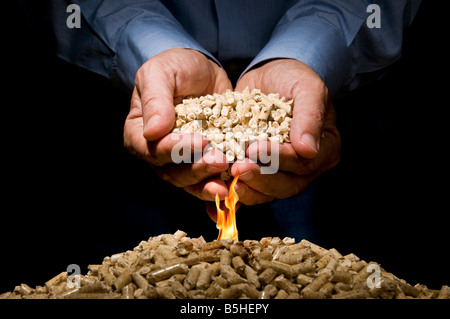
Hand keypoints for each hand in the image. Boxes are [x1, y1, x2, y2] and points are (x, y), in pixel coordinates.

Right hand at [123, 48, 232, 198]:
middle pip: (170, 171)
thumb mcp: (161, 72)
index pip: (150, 149)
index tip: (200, 141)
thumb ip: (155, 98)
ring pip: (189, 181)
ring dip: (207, 181)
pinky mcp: (201, 162)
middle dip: (196, 169)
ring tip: (228, 174)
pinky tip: (231, 188)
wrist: (202, 71)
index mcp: (138, 131)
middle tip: (220, 159)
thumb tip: (152, 132)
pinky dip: (217, 186)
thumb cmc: (176, 67)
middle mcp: (156, 152)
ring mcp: (179, 160)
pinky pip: (206, 180)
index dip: (173, 149)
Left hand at [229, 59, 340, 204]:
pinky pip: (249, 190)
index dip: (279, 159)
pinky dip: (235, 194)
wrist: (271, 77)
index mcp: (324, 150)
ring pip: (267, 192)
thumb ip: (310, 115)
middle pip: (286, 185)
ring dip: (247, 189)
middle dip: (261, 179)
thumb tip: (308, 150)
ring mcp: (281, 173)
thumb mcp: (307, 87)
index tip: (255, 149)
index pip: (303, 163)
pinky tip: (217, 193)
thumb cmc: (294, 79)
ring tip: (228, 180)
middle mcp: (305, 168)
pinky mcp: (260, 173)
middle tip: (238, 168)